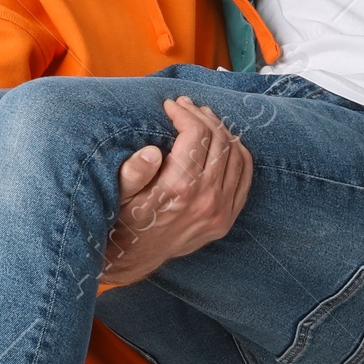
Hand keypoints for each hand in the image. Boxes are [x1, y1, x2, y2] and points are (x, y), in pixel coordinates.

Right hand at [101, 99, 252, 287]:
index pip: (195, 134)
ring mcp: (221, 210)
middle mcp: (206, 199)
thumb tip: (151, 152)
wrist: (135, 257)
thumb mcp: (119, 195)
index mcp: (179, 188)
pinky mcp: (227, 218)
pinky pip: (245, 175)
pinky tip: (224, 141)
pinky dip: (238, 152)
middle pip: (218, 140)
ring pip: (235, 154)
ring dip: (221, 130)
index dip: (184, 113)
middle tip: (186, 106)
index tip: (170, 105)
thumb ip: (133, 173)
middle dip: (202, 116)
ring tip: (203, 118)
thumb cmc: (125, 219)